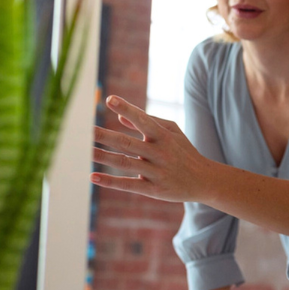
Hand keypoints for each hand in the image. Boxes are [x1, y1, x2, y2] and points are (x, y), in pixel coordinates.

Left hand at [91, 95, 214, 202]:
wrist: (205, 180)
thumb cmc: (185, 152)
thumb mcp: (173, 133)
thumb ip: (149, 122)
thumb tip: (119, 117)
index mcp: (164, 137)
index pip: (143, 120)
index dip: (127, 109)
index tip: (109, 99)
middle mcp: (160, 153)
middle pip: (127, 143)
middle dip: (105, 136)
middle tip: (84, 129)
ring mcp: (157, 172)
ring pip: (125, 163)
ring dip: (103, 157)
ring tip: (83, 151)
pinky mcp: (154, 189)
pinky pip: (129, 185)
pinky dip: (111, 182)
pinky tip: (93, 177)